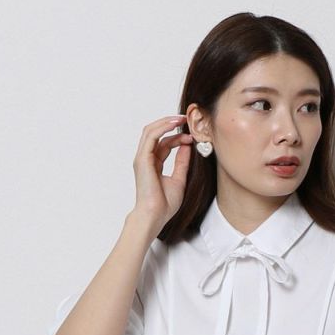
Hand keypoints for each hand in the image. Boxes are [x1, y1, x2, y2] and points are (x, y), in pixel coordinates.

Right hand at [130, 113, 193, 227]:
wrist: (154, 216)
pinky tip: (175, 124)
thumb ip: (182, 162)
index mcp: (153, 164)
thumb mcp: (179, 179)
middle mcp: (145, 159)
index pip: (163, 144)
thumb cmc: (164, 205)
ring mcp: (142, 158)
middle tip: (186, 119)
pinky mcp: (142, 159)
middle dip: (170, 124)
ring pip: (151, 130)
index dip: (177, 138)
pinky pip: (152, 136)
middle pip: (156, 133)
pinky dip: (163, 127)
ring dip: (166, 122)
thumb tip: (187, 146)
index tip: (191, 137)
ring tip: (181, 119)